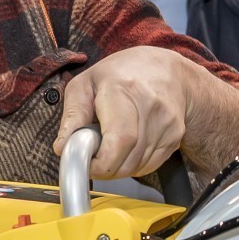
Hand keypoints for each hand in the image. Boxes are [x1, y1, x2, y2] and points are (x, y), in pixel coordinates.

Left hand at [53, 46, 196, 178]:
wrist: (168, 71)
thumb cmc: (121, 75)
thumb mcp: (86, 84)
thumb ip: (72, 116)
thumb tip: (62, 148)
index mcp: (124, 89)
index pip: (119, 140)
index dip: (100, 163)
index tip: (86, 163)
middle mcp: (151, 107)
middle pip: (126, 161)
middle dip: (104, 168)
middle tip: (93, 155)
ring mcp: (167, 124)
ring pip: (136, 168)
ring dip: (117, 166)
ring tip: (111, 142)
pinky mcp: (175, 137)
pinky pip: (148, 166)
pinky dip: (132, 164)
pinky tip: (128, 144)